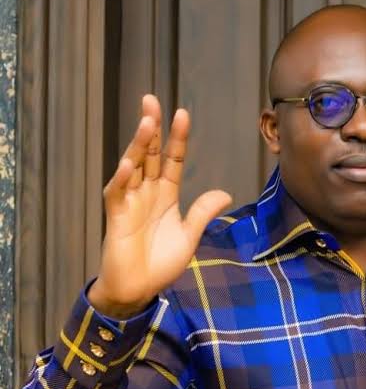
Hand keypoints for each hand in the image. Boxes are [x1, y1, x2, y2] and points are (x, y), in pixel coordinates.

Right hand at [88, 95, 231, 317]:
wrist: (139, 288)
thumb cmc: (161, 263)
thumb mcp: (189, 235)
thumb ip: (202, 212)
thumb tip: (225, 193)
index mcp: (166, 195)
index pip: (172, 160)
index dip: (178, 139)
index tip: (183, 114)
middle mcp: (147, 193)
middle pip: (149, 154)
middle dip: (152, 129)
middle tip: (152, 100)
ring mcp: (130, 202)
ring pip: (133, 167)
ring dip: (138, 145)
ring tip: (147, 123)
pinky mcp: (116, 216)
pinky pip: (117, 193)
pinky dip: (122, 180)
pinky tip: (128, 164)